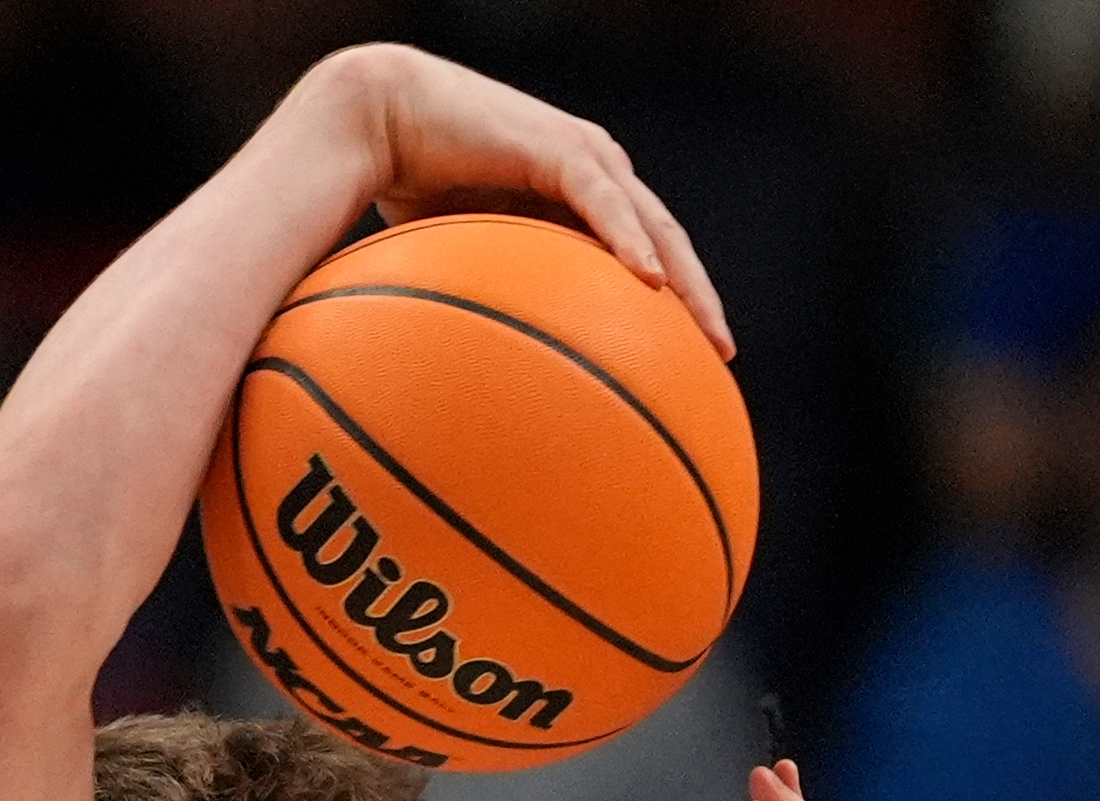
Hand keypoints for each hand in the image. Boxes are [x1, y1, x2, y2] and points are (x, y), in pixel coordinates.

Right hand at [312, 45, 732, 355]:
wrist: (376, 120)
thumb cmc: (403, 192)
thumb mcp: (458, 258)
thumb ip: (482, 302)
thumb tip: (467, 380)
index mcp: (574, 201)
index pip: (641, 254)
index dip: (672, 304)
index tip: (688, 359)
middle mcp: (593, 175)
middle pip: (666, 242)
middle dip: (698, 300)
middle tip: (723, 353)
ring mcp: (584, 157)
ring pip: (653, 224)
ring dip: (685, 279)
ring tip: (707, 330)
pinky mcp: (561, 147)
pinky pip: (606, 202)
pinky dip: (630, 242)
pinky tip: (650, 282)